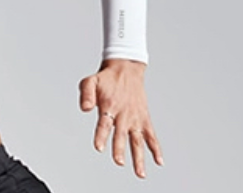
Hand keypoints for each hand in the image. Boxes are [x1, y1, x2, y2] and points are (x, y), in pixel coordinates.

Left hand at [78, 59, 163, 178]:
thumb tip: (84, 108)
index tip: (98, 147)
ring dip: (139, 157)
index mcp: (110, 106)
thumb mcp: (90, 81)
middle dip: (119, 149)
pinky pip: (151, 135)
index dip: (101, 135)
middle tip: (118, 162)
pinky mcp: (144, 118)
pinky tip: (158, 161)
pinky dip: (156, 148)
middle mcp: (123, 114)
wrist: (126, 69)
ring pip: (138, 141)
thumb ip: (86, 94)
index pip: (104, 124)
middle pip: (121, 135)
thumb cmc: (106, 78)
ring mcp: (135, 118)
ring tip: (140, 173)